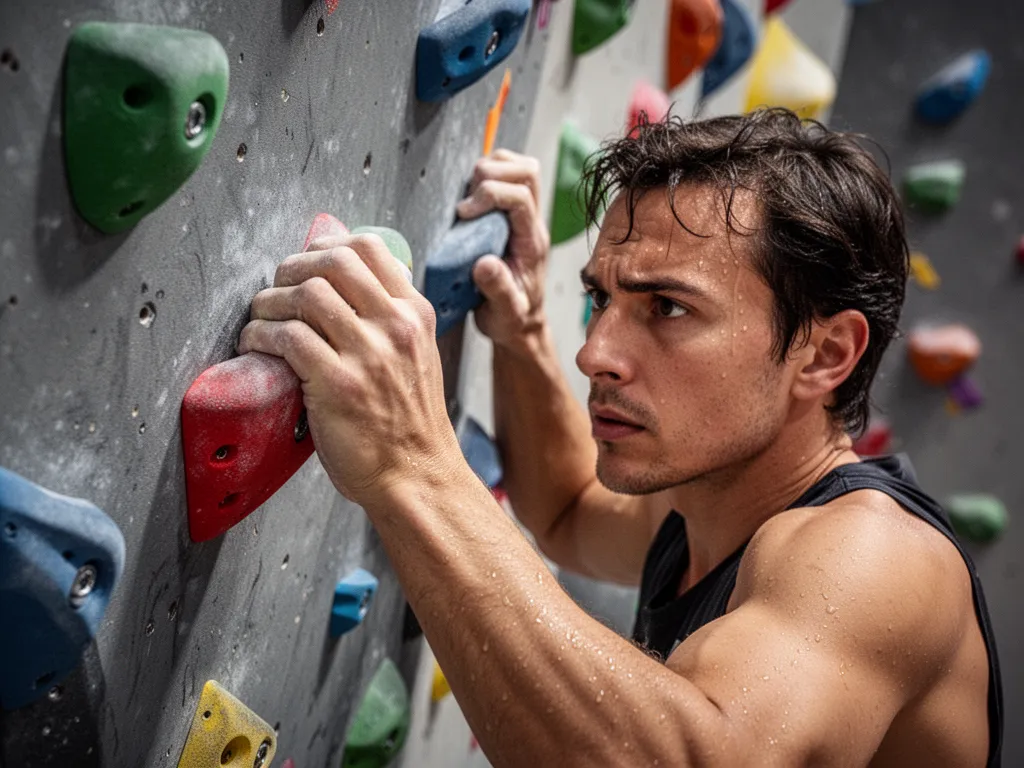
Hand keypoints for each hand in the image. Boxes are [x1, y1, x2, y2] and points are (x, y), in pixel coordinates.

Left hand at [238, 232, 460, 503]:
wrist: (417, 476)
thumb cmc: (408, 423)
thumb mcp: (417, 356)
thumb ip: (389, 319)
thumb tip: (346, 282)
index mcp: (415, 315)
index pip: (369, 248)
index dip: (325, 246)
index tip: (303, 263)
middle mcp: (396, 327)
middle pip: (334, 261)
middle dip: (292, 267)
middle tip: (275, 289)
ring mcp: (369, 355)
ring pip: (306, 294)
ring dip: (269, 302)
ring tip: (260, 319)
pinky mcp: (338, 385)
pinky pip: (287, 338)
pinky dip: (260, 335)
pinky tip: (255, 346)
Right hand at [459, 149, 550, 350]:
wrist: (519, 324)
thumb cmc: (511, 319)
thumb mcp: (505, 314)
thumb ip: (497, 290)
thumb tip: (484, 264)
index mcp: (532, 243)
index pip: (521, 198)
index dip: (490, 195)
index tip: (463, 214)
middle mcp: (531, 224)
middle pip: (526, 172)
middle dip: (491, 175)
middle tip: (466, 202)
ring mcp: (523, 217)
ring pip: (519, 168)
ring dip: (490, 170)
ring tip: (467, 197)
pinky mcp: (510, 215)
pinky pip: (507, 177)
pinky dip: (486, 176)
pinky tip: (469, 199)